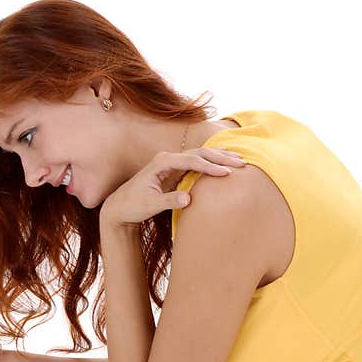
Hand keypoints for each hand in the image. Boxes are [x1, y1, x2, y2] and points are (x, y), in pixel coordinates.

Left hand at [100, 147, 244, 227]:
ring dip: (219, 157)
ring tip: (240, 160)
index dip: (209, 166)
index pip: (191, 160)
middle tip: (242, 163)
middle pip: (199, 153)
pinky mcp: (175, 171)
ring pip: (200, 156)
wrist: (119, 207)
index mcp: (161, 162)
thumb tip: (188, 198)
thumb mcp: (150, 205)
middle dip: (220, 157)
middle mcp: (167, 158)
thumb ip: (169, 201)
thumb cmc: (132, 205)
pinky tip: (225, 165)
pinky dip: (212, 164)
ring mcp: (172, 163)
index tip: (226, 173)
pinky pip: (197, 164)